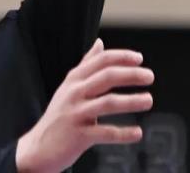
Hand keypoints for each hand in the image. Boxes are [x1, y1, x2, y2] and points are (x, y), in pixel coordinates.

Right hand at [15, 39, 153, 172]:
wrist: (40, 146)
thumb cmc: (59, 114)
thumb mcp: (69, 85)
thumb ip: (86, 65)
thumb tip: (99, 43)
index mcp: (74, 79)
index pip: (99, 61)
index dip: (121, 57)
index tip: (139, 58)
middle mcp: (74, 93)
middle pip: (106, 77)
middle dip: (131, 75)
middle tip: (149, 76)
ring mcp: (76, 113)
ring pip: (107, 103)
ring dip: (131, 101)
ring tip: (148, 100)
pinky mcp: (79, 135)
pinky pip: (105, 132)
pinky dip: (123, 133)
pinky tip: (138, 133)